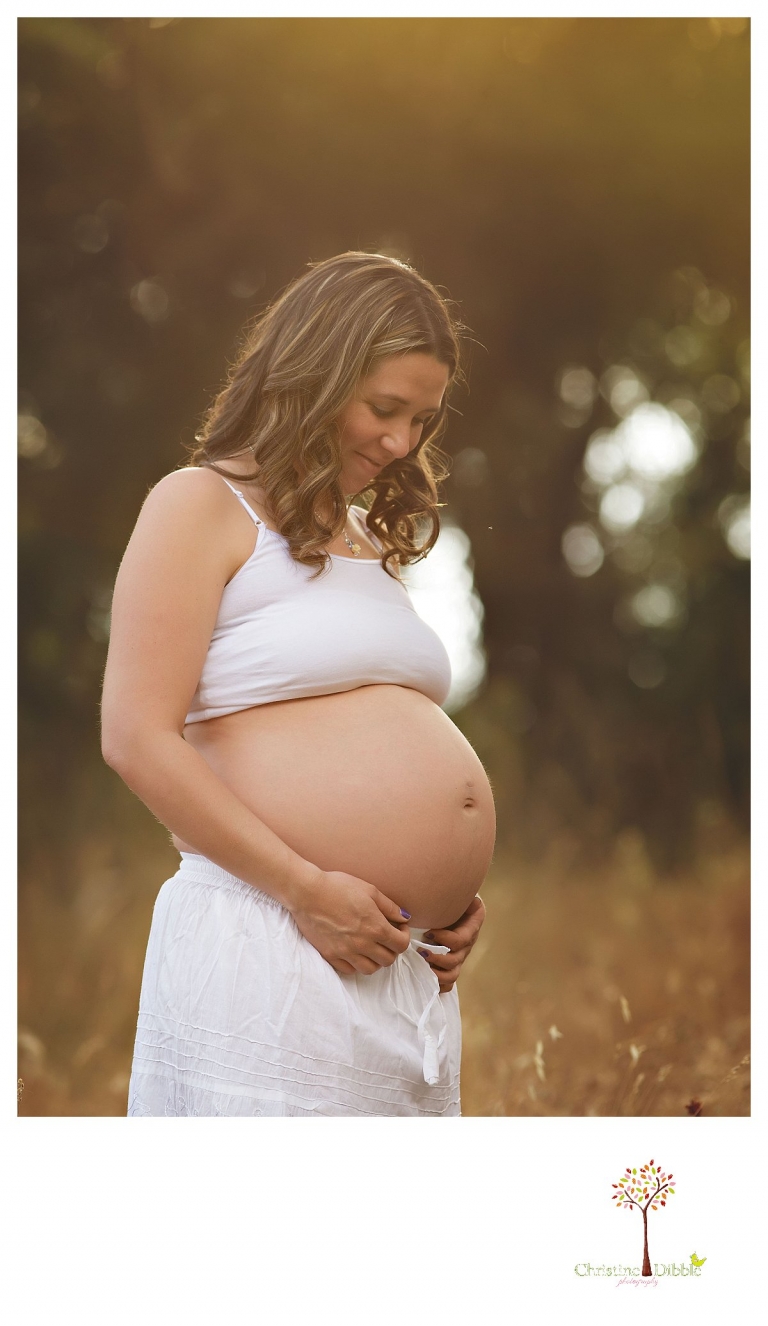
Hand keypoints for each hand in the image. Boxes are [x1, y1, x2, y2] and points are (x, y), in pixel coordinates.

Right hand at [289, 868, 410, 975]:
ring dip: (375, 960)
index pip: (401, 945)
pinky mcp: (330, 955)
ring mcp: (345, 952)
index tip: (399, 927)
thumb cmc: (338, 886)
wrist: (307, 892)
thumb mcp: (369, 891)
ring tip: (371, 946)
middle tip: (386, 937)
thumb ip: (390, 907)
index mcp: (376, 928)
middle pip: (388, 960)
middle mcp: (362, 944)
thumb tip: (404, 918)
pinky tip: (354, 951)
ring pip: (370, 969)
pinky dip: (356, 964)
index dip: (404, 936)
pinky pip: (349, 970)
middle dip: (391, 949)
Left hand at [418, 895, 485, 992]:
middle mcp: (468, 941)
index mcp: (473, 923)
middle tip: (420, 950)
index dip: (445, 939)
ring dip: (437, 973)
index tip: (428, 933)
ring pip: (453, 973)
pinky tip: (427, 980)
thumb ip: (452, 889)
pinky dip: (439, 985)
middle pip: (457, 959)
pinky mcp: (451, 964)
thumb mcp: (454, 888)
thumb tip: (445, 888)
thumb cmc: (447, 891)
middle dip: (437, 957)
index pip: (461, 939)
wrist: (445, 899)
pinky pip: (449, 983)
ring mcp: (460, 954)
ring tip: (422, 964)